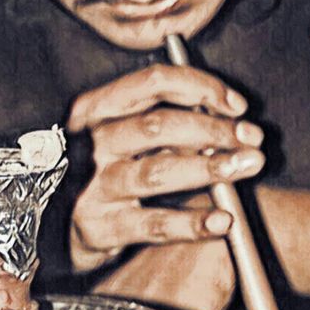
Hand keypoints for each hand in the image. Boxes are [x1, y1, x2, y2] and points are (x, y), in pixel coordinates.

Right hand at [67, 63, 265, 271]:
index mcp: (97, 108)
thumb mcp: (125, 136)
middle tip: (252, 139)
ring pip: (157, 171)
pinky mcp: (100, 227)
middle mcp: (91, 143)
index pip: (154, 82)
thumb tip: (230, 119)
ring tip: (247, 166)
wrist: (57, 226)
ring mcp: (93, 186)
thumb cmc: (105, 172)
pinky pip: (153, 224)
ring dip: (209, 166)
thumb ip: (168, 123)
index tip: (237, 105)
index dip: (202, 88)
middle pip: (159, 124)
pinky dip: (192, 223)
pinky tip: (222, 220)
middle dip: (214, 128)